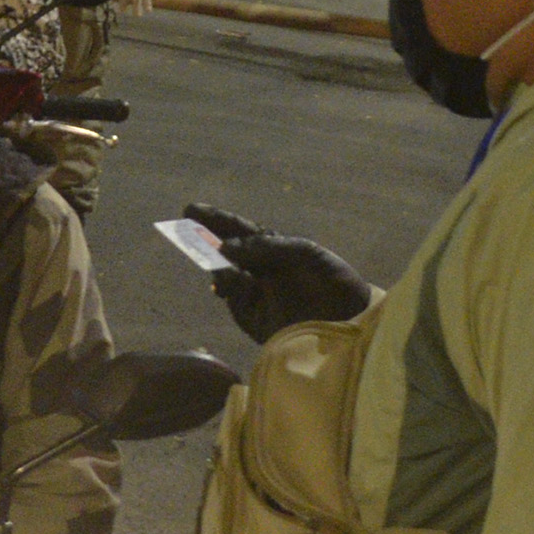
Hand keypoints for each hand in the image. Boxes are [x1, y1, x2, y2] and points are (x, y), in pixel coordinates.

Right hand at [183, 200, 376, 342]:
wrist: (351, 323)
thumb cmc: (335, 283)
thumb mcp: (307, 255)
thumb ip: (269, 246)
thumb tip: (226, 248)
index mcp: (276, 250)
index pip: (241, 232)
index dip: (216, 220)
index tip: (191, 210)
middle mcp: (261, 271)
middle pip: (224, 252)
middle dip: (202, 240)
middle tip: (182, 229)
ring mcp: (255, 296)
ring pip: (224, 275)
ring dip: (218, 265)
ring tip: (222, 261)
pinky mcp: (252, 320)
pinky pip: (233, 299)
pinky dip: (229, 288)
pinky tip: (234, 281)